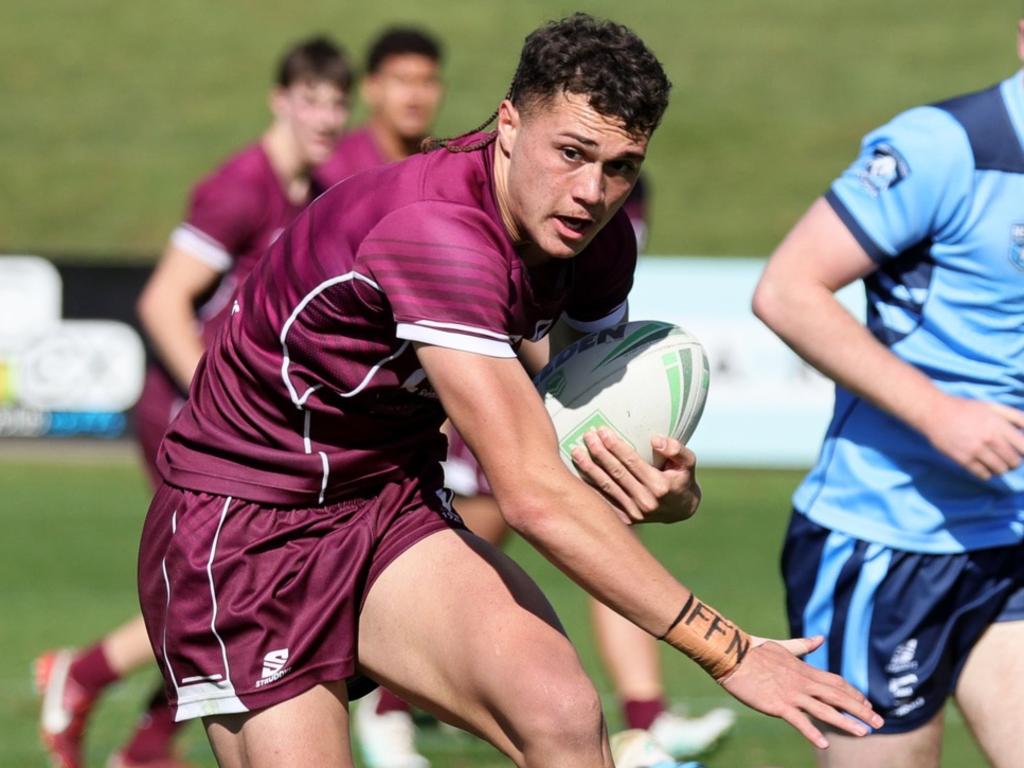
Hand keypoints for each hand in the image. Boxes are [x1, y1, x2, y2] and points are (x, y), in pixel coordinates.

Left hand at [570, 428, 699, 523]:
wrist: (682, 510)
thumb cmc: (682, 478)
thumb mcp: (688, 462)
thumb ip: (676, 449)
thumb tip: (656, 440)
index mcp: (659, 486)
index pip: (631, 462)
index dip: (615, 445)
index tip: (602, 431)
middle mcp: (645, 501)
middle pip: (616, 472)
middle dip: (599, 452)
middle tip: (587, 436)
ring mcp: (634, 513)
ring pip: (606, 486)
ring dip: (589, 468)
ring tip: (576, 451)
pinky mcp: (626, 519)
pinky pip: (604, 501)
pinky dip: (590, 487)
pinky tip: (577, 474)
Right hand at [719, 635, 882, 748]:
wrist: (731, 655)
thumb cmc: (753, 650)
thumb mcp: (782, 646)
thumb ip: (803, 646)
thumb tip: (820, 638)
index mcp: (804, 669)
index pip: (836, 683)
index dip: (854, 694)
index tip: (868, 704)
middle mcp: (803, 682)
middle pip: (838, 697)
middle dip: (860, 710)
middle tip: (879, 722)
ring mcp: (791, 694)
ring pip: (824, 710)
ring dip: (846, 722)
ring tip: (864, 733)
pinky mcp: (777, 704)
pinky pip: (799, 720)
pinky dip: (812, 732)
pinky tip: (825, 743)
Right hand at [918, 395, 1023, 479]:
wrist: (934, 412)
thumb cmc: (965, 408)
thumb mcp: (992, 407)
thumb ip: (1015, 416)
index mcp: (999, 425)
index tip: (1019, 451)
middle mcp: (989, 438)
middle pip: (1013, 461)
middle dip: (1013, 462)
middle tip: (1008, 459)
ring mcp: (976, 450)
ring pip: (1000, 470)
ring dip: (1001, 469)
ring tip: (995, 463)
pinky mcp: (963, 459)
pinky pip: (983, 474)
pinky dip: (987, 473)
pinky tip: (983, 466)